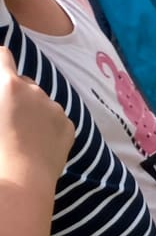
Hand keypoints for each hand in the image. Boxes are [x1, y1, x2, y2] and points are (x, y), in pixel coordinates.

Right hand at [0, 48, 73, 183]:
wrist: (22, 180)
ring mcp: (55, 108)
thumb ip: (0, 97)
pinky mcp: (69, 126)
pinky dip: (49, 126)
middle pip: (23, 81)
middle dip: (16, 93)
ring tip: (24, 135)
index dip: (0, 62)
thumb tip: (5, 100)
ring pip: (41, 102)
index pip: (3, 55)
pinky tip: (39, 144)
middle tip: (9, 117)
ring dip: (34, 110)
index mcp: (8, 84)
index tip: (0, 73)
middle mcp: (34, 90)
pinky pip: (57, 119)